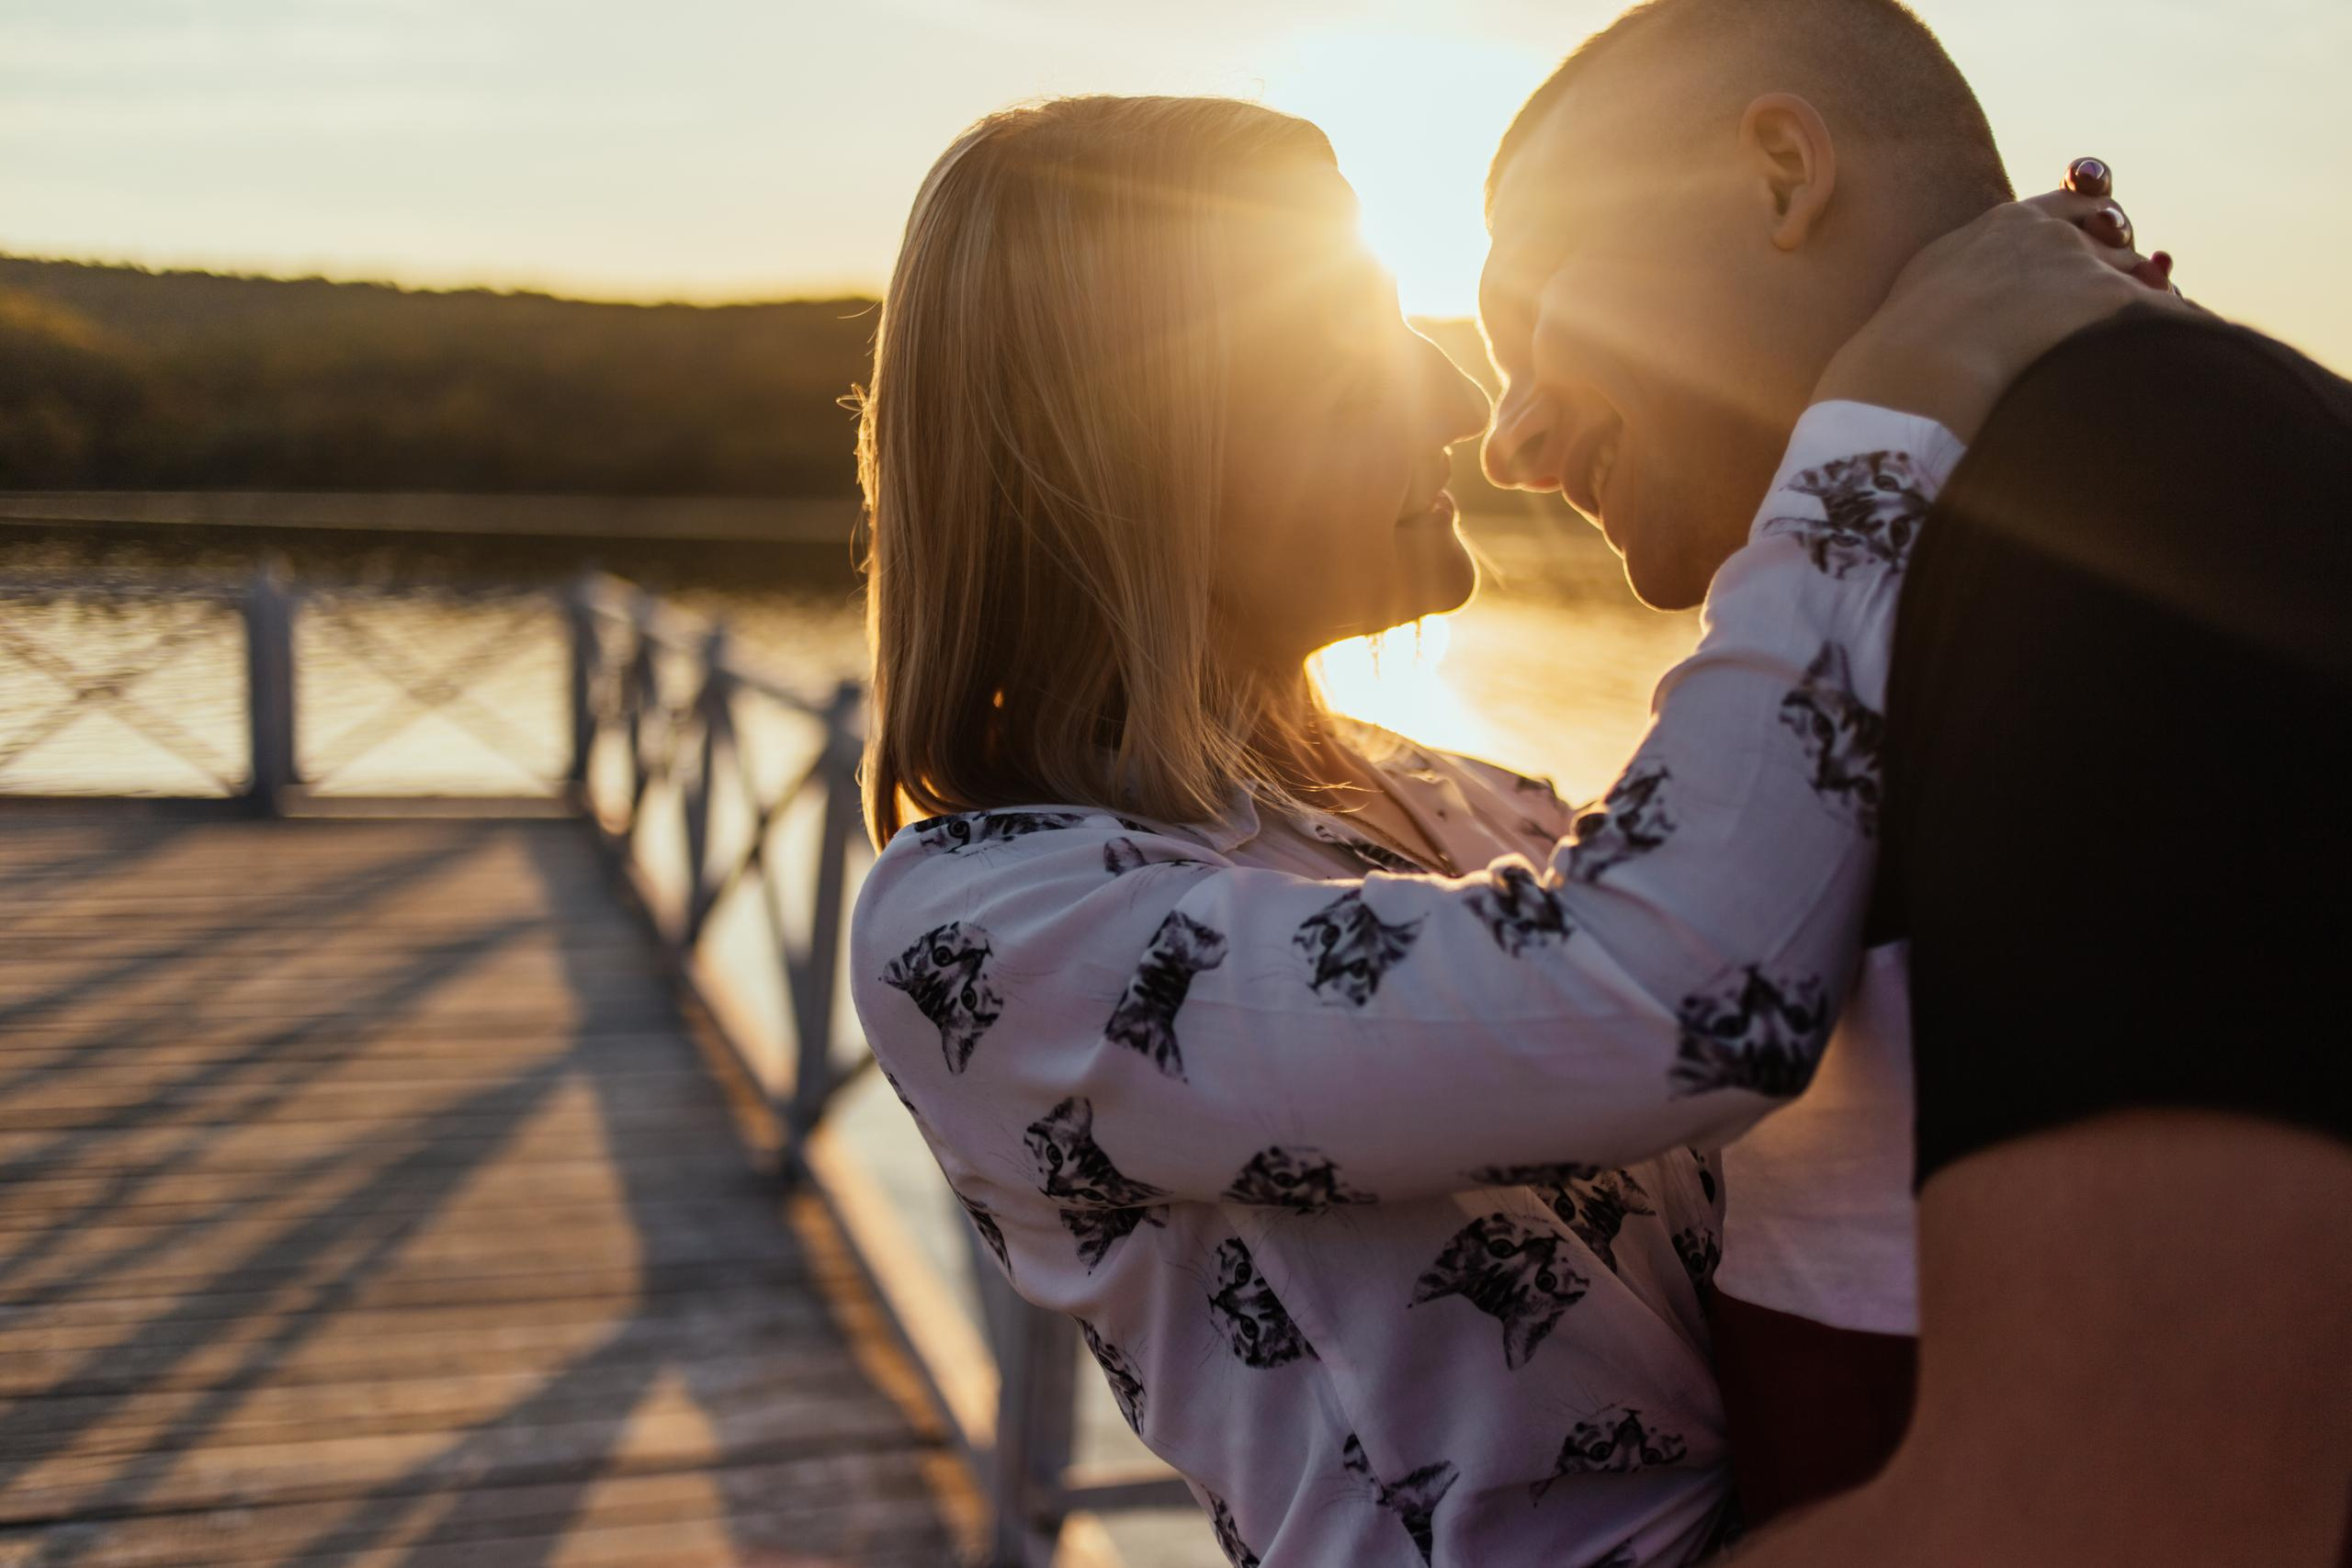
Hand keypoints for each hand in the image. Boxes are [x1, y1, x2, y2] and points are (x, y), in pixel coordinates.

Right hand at [1813, 163, 2187, 441]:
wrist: (1909, 378)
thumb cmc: (1896, 361)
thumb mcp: (1918, 300)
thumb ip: (1946, 285)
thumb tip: (1936, 313)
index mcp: (1996, 229)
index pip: (2062, 205)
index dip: (2089, 219)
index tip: (2105, 228)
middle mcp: (2043, 235)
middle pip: (2110, 231)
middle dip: (2124, 258)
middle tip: (2145, 279)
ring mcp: (2076, 265)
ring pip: (2139, 271)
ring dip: (2151, 298)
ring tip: (2162, 328)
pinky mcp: (2106, 301)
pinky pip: (2165, 313)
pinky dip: (2175, 330)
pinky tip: (2181, 350)